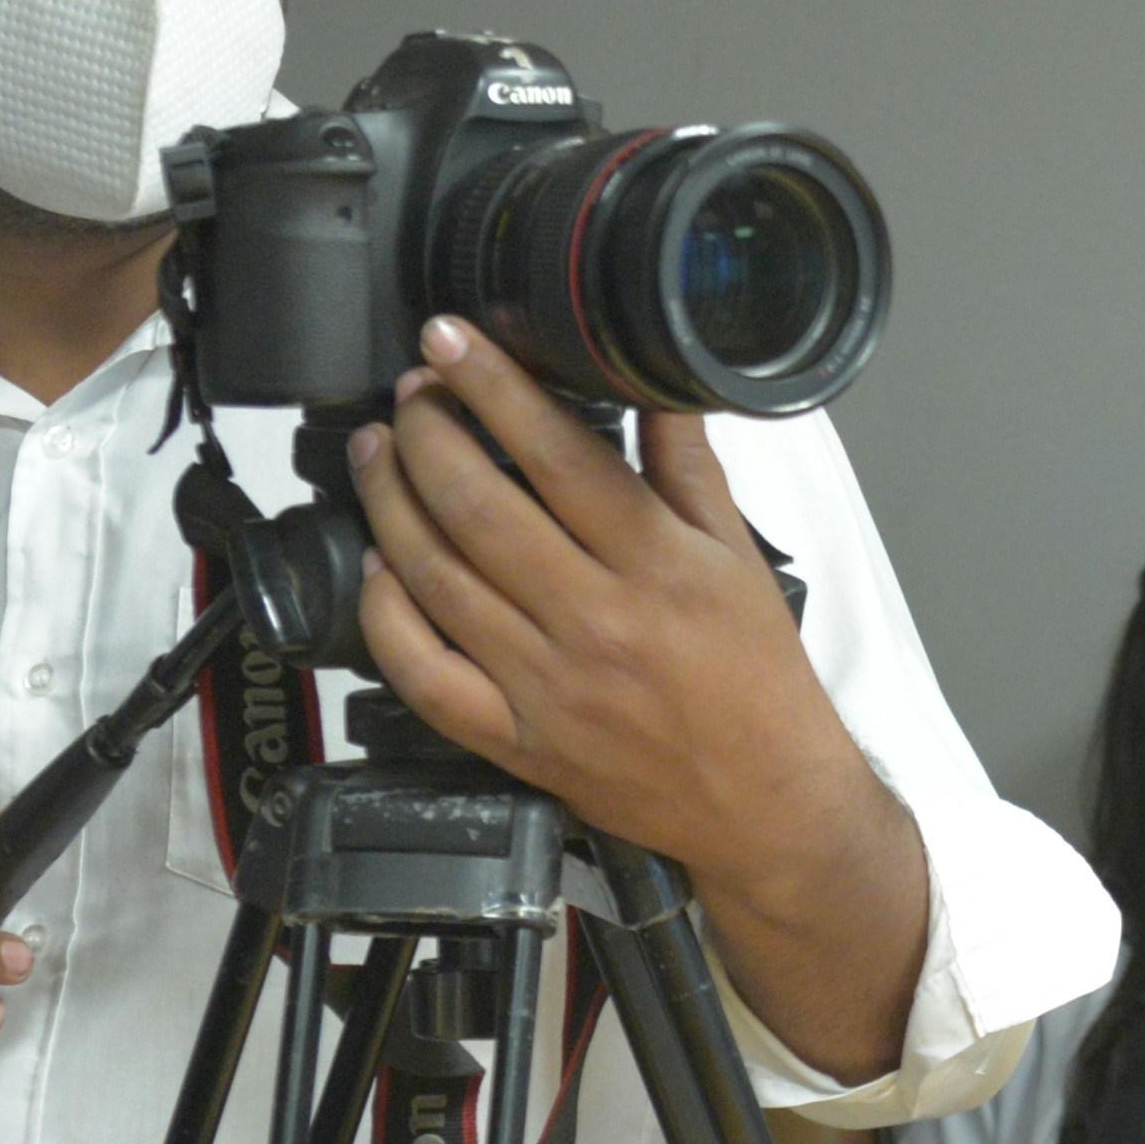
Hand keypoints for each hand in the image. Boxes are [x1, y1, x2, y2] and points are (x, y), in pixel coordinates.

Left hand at [345, 331, 876, 895]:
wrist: (765, 802)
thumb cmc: (758, 681)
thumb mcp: (738, 557)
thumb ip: (686, 468)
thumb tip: (653, 387)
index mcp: (655, 564)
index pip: (554, 452)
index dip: (491, 386)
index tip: (451, 340)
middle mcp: (594, 620)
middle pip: (478, 505)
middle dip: (427, 431)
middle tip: (413, 393)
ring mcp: (545, 684)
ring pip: (437, 577)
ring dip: (392, 502)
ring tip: (378, 452)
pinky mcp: (515, 739)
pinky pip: (426, 674)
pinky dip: (389, 617)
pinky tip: (379, 567)